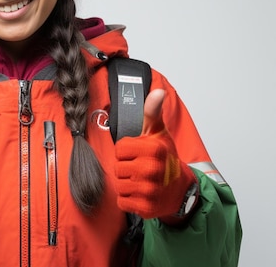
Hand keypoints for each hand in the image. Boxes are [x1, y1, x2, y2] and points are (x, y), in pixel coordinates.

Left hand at [115, 89, 196, 219]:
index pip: (119, 149)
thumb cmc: (166, 159)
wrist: (181, 189)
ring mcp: (150, 190)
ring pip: (119, 185)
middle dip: (126, 168)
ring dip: (127, 184)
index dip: (126, 152)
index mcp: (153, 149)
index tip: (138, 154)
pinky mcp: (146, 207)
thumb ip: (152, 112)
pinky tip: (141, 194)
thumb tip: (157, 91)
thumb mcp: (159, 133)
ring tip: (141, 181)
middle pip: (117, 168)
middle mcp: (152, 169)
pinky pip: (123, 202)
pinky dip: (129, 200)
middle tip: (141, 169)